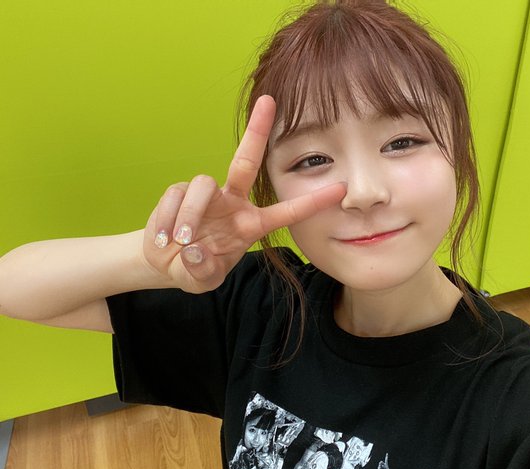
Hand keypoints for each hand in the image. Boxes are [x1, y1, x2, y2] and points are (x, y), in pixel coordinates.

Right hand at [142, 95, 345, 292]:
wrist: (163, 263)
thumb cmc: (194, 268)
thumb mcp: (202, 279)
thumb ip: (204, 271)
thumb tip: (196, 252)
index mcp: (251, 225)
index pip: (286, 211)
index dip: (312, 202)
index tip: (340, 189)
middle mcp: (233, 203)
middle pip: (246, 161)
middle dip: (257, 131)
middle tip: (269, 101)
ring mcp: (207, 195)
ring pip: (202, 183)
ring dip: (190, 215)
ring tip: (181, 242)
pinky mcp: (179, 192)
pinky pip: (175, 197)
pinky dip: (168, 219)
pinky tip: (165, 239)